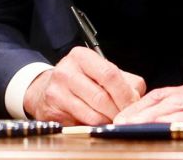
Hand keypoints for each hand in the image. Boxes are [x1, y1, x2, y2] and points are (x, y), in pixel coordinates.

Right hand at [23, 47, 144, 124]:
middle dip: (117, 110)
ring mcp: (58, 90)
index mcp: (82, 56)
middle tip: (124, 116)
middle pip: (102, 97)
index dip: (125, 94)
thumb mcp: (100, 71)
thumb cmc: (80, 79)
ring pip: (93, 114)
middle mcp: (67, 70)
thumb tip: (137, 98)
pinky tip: (97, 122)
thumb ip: (124, 81)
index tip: (132, 105)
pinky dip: (94, 126)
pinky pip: (82, 123)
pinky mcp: (53, 110)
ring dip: (107, 120)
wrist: (46, 88)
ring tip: (112, 119)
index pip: (110, 74)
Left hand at [113, 72, 182, 123]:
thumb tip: (157, 119)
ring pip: (181, 110)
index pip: (158, 97)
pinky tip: (178, 130)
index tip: (119, 118)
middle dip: (140, 115)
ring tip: (138, 129)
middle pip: (164, 103)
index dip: (138, 108)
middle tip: (119, 125)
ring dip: (157, 120)